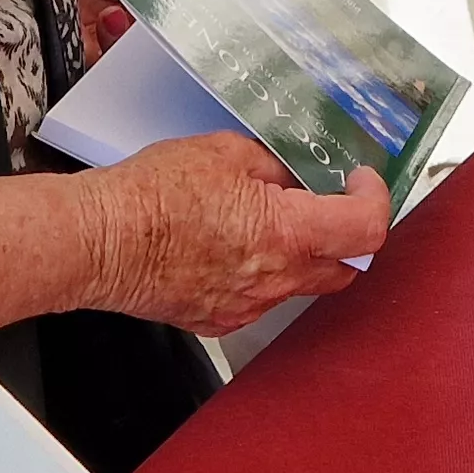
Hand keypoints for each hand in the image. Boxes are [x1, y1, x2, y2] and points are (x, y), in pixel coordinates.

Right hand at [77, 132, 390, 336]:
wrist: (99, 240)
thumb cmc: (151, 196)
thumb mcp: (227, 152)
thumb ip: (275, 166)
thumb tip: (297, 174)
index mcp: (286, 234)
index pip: (365, 230)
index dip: (374, 199)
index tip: (361, 181)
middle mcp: (274, 281)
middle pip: (343, 268)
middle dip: (346, 234)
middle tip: (330, 201)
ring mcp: (246, 307)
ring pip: (299, 285)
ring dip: (299, 253)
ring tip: (266, 217)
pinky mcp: (219, 320)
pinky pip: (259, 298)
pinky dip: (260, 273)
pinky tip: (232, 245)